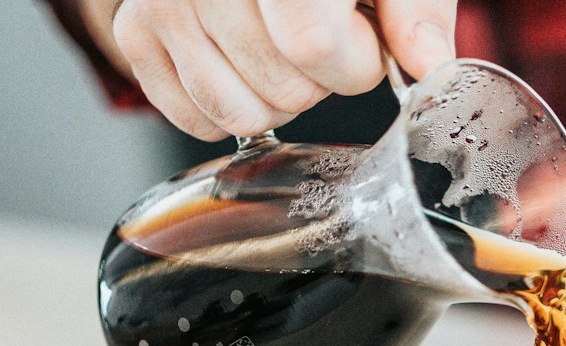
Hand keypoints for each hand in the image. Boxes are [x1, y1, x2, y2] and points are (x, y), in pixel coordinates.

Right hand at [80, 0, 456, 139]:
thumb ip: (414, 10)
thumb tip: (428, 65)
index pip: (310, 41)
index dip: (351, 62)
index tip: (361, 38)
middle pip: (280, 86)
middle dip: (318, 81)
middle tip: (316, 32)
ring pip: (236, 111)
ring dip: (276, 98)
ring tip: (280, 44)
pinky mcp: (137, 26)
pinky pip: (193, 116)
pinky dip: (231, 107)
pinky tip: (244, 61)